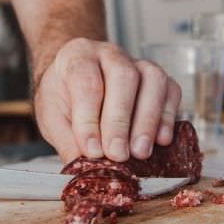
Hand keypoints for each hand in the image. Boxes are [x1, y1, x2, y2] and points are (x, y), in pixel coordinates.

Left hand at [33, 38, 181, 163]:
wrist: (74, 80)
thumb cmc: (64, 96)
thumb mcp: (53, 117)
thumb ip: (67, 140)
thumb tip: (84, 169)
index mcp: (77, 56)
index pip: (85, 82)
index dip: (89, 119)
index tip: (92, 151)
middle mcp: (109, 54)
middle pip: (122, 78)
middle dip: (120, 121)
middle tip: (117, 154)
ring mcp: (137, 62)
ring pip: (152, 80)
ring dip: (148, 120)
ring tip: (140, 152)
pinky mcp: (157, 78)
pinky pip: (171, 91)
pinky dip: (167, 117)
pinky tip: (160, 140)